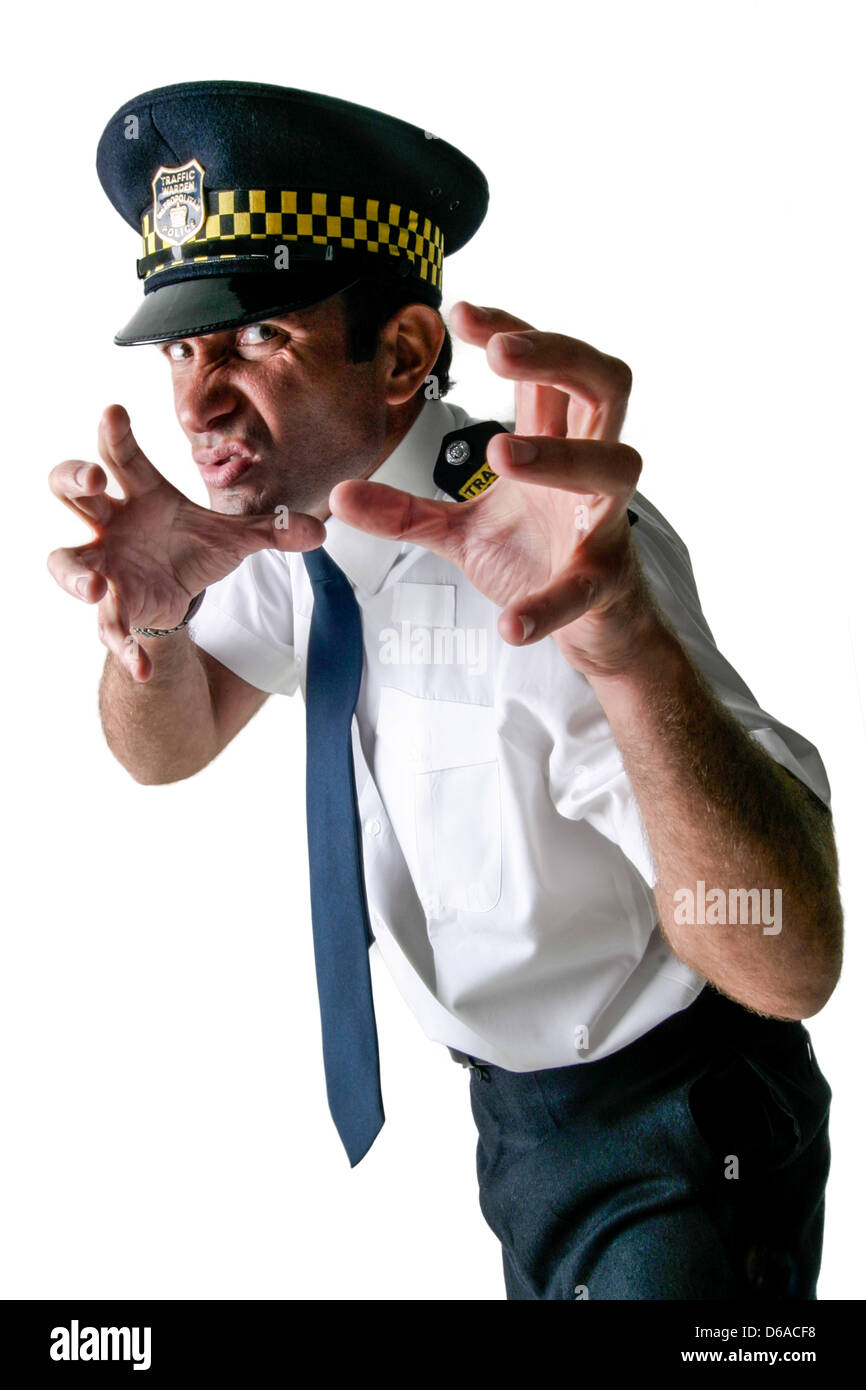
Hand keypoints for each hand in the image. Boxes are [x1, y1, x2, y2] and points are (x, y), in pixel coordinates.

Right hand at [48, 404, 324, 681]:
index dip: (114, 434)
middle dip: (73, 479)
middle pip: (71, 490)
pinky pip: (108, 626)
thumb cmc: (190, 547)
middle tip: (93, 479)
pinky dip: (124, 647)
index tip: (114, 411)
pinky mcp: (113, 604)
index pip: (122, 456)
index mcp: (141, 493)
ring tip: (94, 586)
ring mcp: (104, 563)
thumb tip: (319, 531)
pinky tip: (141, 667)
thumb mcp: (233, 537)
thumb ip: (271, 530)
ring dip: (74, 573)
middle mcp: (112, 522)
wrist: (179, 593)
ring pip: (66, 561)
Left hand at [329, 302, 664, 677]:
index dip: (512, 330)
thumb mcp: (460, 533)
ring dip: (561, 455)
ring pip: (615, 464)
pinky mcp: (603, 582)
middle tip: (498, 352)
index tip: (460, 312)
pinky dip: (547, 603)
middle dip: (556, 357)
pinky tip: (510, 624)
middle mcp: (590, 468)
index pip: (547, 368)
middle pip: (604, 385)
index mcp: (554, 444)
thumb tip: (339, 494)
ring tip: (499, 453)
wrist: (591, 628)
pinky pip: (583, 586)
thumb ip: (404, 510)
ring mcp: (603, 523)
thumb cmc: (537, 558)